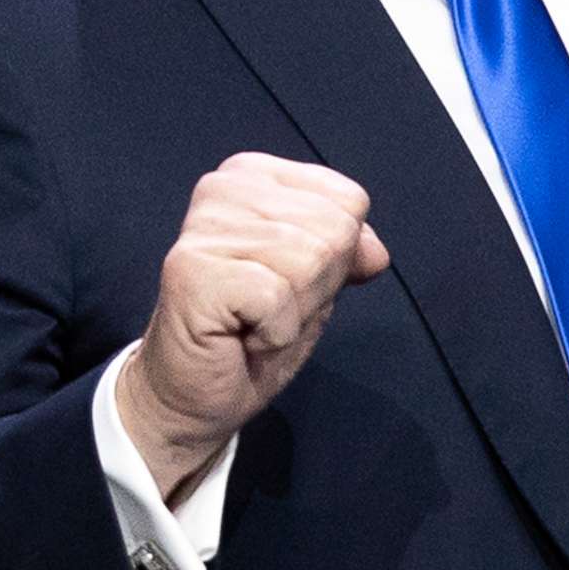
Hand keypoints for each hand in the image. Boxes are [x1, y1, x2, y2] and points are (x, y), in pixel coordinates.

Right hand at [118, 153, 389, 501]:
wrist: (193, 395)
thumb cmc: (251, 335)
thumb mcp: (316, 284)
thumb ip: (348, 252)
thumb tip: (375, 252)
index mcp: (253, 174)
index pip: (348, 200)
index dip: (337, 258)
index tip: (288, 283)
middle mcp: (224, 187)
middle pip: (334, 229)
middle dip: (318, 286)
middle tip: (270, 310)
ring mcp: (204, 227)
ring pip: (310, 260)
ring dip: (295, 312)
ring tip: (255, 323)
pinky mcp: (194, 271)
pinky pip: (278, 297)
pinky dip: (274, 333)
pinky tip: (240, 337)